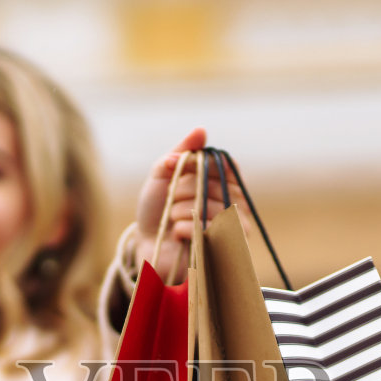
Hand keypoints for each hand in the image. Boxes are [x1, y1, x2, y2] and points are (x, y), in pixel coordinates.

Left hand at [134, 128, 244, 281]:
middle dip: (183, 189)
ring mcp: (232, 228)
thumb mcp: (162, 174)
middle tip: (171, 199)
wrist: (146, 243)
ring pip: (209, 207)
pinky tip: (176, 234)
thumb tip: (201, 130)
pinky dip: (182, 229)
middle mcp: (234, 203)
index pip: (226, 164)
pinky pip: (203, 229)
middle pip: (215, 185)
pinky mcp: (223, 250)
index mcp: (224, 182)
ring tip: (172, 218)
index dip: (200, 164)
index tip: (177, 164)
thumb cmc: (157, 208)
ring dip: (179, 210)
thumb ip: (181, 152)